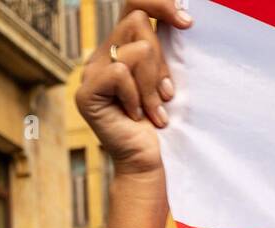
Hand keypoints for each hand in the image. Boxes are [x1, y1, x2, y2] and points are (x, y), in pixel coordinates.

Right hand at [75, 1, 191, 177]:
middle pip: (137, 21)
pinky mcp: (87, 93)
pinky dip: (136, 97)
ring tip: (155, 111)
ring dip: (153, 84)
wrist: (148, 164)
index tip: (187, 23)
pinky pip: (120, 73)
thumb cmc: (161, 126)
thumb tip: (181, 18)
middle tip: (166, 95)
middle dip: (160, 59)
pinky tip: (136, 117)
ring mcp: (90, 73)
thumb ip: (161, 49)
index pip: (133, 5)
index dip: (160, 5)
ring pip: (136, 48)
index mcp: (120, 48)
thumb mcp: (165, 78)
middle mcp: (102, 56)